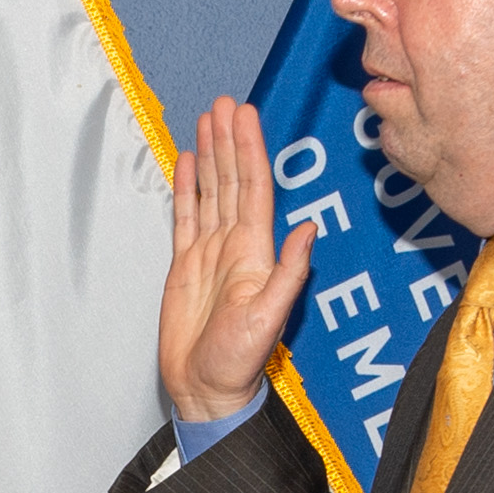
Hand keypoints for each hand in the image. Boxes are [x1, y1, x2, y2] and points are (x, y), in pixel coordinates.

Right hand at [158, 97, 315, 422]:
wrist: (205, 389)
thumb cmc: (238, 362)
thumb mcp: (270, 317)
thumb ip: (288, 271)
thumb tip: (308, 228)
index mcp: (255, 252)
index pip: (254, 189)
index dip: (250, 150)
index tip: (245, 116)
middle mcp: (234, 246)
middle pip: (232, 181)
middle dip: (229, 141)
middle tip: (224, 103)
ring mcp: (209, 253)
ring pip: (210, 192)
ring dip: (209, 155)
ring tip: (206, 120)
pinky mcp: (185, 265)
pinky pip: (185, 217)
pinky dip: (186, 188)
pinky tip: (185, 163)